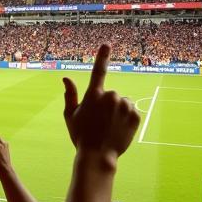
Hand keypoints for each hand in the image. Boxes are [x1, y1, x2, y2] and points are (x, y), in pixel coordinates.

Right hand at [61, 45, 139, 160]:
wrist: (98, 155)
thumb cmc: (80, 135)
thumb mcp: (70, 115)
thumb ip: (69, 95)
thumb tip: (66, 78)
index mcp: (94, 95)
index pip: (98, 71)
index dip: (102, 57)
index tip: (107, 45)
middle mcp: (111, 97)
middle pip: (112, 95)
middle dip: (107, 104)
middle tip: (99, 121)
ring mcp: (125, 106)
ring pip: (123, 103)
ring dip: (118, 111)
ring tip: (110, 126)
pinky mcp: (136, 115)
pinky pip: (132, 112)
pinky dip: (127, 119)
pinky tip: (119, 129)